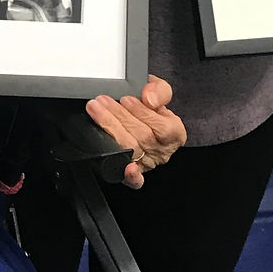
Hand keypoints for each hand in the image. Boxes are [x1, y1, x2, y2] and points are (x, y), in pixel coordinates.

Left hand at [86, 74, 185, 190]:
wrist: (142, 113)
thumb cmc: (150, 103)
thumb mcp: (159, 90)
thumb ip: (159, 90)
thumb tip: (151, 99)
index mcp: (174, 132)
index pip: (162, 127)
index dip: (142, 113)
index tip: (125, 99)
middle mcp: (162, 151)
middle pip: (143, 138)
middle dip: (119, 117)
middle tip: (103, 101)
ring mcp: (147, 163)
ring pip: (131, 151)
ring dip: (112, 129)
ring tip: (97, 111)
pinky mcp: (133, 173)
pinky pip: (136, 181)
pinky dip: (131, 176)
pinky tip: (126, 168)